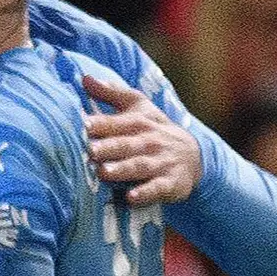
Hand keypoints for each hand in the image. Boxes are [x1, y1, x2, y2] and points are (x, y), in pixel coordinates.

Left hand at [81, 68, 201, 205]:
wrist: (194, 155)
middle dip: (109, 148)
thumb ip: (112, 93)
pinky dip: (146, 193)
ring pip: (140, 166)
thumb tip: (84, 77)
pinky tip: (132, 198)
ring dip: (123, 170)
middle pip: (126, 144)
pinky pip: (158, 188)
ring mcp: (161, 163)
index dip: (100, 124)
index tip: (82, 125)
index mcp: (139, 122)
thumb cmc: (155, 129)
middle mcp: (150, 141)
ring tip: (104, 173)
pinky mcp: (171, 183)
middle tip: (90, 151)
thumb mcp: (139, 107)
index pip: (117, 122)